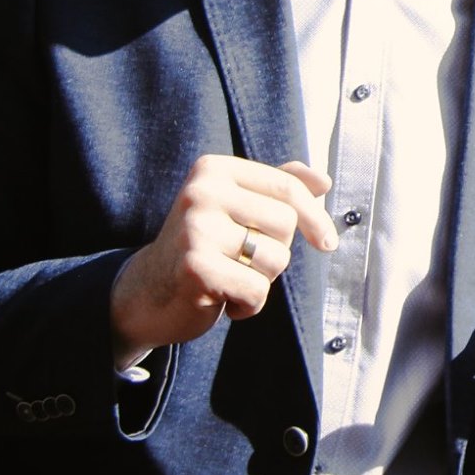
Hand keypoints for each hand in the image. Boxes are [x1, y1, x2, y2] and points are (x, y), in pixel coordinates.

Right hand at [109, 156, 335, 364]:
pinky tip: (222, 300)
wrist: (146, 294)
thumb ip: (277, 187)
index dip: (316, 217)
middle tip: (240, 260)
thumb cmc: (203, 247)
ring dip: (262, 279)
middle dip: (276, 251)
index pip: (288, 188)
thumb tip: (323, 180)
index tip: (327, 242)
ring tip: (229, 277)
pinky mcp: (195, 268)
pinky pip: (257, 289)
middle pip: (286, 223)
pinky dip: (248, 305)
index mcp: (214, 169)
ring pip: (276, 258)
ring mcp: (195, 229)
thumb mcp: (236, 208)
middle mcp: (201, 192)